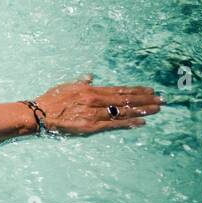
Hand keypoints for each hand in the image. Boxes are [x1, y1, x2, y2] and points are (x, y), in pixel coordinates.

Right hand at [33, 75, 162, 134]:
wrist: (39, 114)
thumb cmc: (50, 100)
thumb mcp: (66, 86)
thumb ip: (81, 81)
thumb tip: (90, 76)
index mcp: (91, 90)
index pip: (119, 90)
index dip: (136, 90)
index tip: (151, 90)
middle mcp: (96, 100)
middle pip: (125, 99)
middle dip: (145, 99)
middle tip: (162, 100)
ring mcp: (95, 114)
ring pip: (123, 111)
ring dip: (142, 110)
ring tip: (157, 109)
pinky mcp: (91, 126)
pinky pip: (114, 125)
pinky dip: (128, 123)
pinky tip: (141, 122)